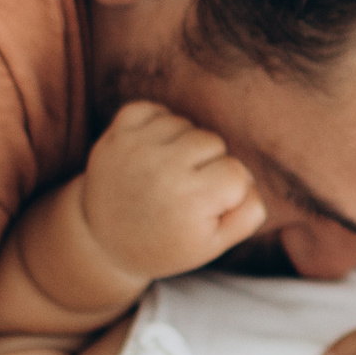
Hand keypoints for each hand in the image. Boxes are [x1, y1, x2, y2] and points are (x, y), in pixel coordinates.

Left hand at [79, 101, 266, 286]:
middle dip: (209, 164)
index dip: (230, 190)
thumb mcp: (212, 245)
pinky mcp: (115, 135)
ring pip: (185, 124)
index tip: (208, 207)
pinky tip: (155, 152)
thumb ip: (247, 215)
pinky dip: (159, 124)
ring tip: (170, 173)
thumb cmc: (167, 244)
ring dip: (184, 144)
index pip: (236, 171)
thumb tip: (252, 180)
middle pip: (213, 141)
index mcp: (189, 200)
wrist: (103, 243)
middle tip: (188, 191)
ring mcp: (135, 148)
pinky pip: (153, 109)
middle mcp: (162, 169)